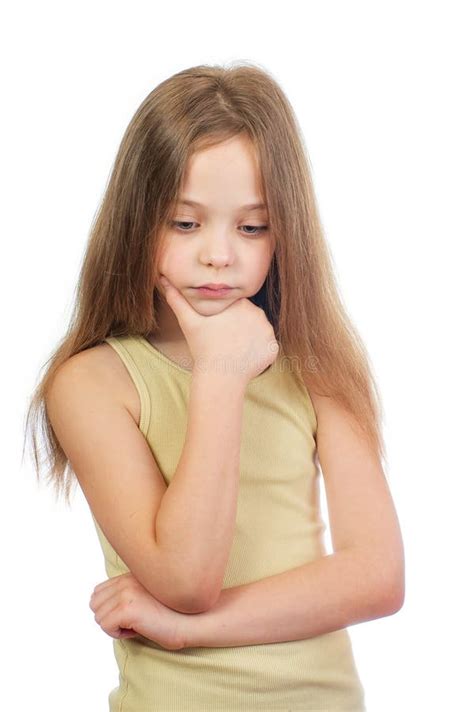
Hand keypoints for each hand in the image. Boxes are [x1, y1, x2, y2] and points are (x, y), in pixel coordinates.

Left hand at [89, 572, 186, 650]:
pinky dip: (118, 633)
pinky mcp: (127, 608)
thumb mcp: (148, 596)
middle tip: (134, 620)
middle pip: (94, 604)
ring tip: (138, 623)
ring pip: (99, 617)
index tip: (132, 614)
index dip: (110, 608)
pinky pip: (105, 626)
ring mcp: (126, 593)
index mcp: (130, 575)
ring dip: (115, 626)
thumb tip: (103, 608)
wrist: (193, 620)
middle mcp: (126, 581)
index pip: (98, 592)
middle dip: (110, 617)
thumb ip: (129, 593)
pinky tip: (138, 629)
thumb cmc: (174, 613)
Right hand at [159, 275, 278, 382]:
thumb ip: (177, 299)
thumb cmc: (203, 348)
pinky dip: (258, 352)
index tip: (219, 330)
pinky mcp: (273, 348)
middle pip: (249, 317)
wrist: (221, 375)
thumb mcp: (188, 321)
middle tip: (225, 341)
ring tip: (234, 349)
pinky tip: (244, 357)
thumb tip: (162, 278)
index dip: (227, 318)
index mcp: (240, 303)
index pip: (236, 306)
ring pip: (258, 331)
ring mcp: (268, 331)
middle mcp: (258, 313)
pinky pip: (266, 346)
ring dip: (249, 338)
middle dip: (239, 327)